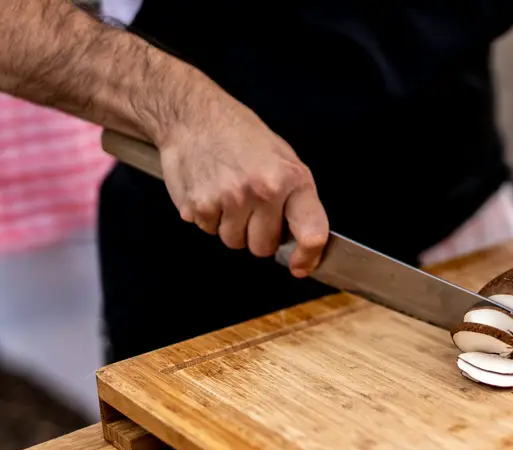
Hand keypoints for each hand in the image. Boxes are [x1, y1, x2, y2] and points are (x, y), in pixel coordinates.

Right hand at [157, 94, 328, 277]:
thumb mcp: (283, 158)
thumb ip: (296, 199)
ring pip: (234, 242)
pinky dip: (209, 218)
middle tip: (251, 208)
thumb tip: (305, 240)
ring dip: (232, 227)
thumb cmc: (242, 136)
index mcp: (292, 179)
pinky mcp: (198, 206)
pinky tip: (211, 191)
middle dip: (258, 235)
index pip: (311, 233)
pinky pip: (209, 231)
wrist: (195, 116)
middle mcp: (263, 191)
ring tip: (230, 195)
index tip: (300, 265)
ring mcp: (229, 200)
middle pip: (263, 247)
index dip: (308, 257)